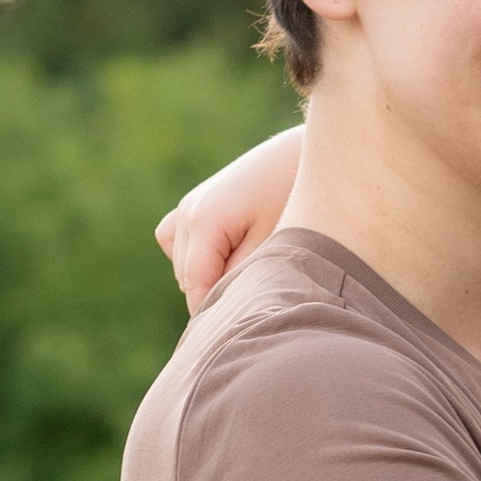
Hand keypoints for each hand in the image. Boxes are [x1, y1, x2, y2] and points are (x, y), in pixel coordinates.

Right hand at [155, 126, 303, 311]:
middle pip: (189, 282)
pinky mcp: (194, 204)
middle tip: (260, 294)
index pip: (196, 290)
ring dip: (210, 275)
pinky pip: (180, 245)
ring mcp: (187, 205)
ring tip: (251, 267)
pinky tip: (230, 252)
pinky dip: (199, 256)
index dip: (218, 315)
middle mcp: (187, 212)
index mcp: (203, 222)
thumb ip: (240, 279)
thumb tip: (218, 308)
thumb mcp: (273, 246)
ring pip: (185, 268)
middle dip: (217, 294)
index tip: (246, 327)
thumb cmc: (294, 198)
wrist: (301, 154)